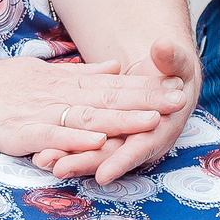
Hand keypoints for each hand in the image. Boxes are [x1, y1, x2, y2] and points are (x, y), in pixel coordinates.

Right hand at [0, 54, 183, 167]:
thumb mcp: (40, 71)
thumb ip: (79, 73)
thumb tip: (116, 67)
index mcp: (62, 82)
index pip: (111, 85)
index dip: (144, 87)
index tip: (175, 86)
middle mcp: (55, 95)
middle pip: (106, 99)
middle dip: (144, 101)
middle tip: (178, 101)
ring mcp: (38, 114)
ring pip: (86, 117)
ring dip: (120, 119)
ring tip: (151, 120)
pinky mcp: (19, 132)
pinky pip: (52, 136)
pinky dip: (75, 139)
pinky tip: (98, 140)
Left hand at [45, 36, 201, 183]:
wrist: (168, 80)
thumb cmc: (174, 72)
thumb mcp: (178, 63)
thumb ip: (171, 58)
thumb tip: (162, 46)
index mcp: (162, 127)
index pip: (140, 148)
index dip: (122, 160)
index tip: (103, 173)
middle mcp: (141, 139)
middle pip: (111, 154)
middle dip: (85, 162)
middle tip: (60, 168)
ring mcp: (123, 139)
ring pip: (94, 152)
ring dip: (70, 157)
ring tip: (44, 160)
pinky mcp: (107, 133)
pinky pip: (84, 142)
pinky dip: (65, 147)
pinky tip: (41, 152)